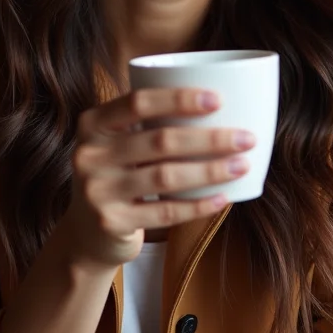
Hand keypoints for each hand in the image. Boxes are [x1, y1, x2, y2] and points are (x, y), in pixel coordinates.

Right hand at [62, 88, 254, 268]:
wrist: (86, 234)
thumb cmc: (120, 176)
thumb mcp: (119, 144)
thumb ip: (150, 124)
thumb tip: (222, 105)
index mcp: (93, 124)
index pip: (138, 102)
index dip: (179, 99)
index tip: (219, 100)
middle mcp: (89, 154)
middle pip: (160, 140)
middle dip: (210, 138)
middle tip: (247, 138)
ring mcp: (97, 191)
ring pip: (166, 177)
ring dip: (211, 171)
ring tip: (242, 165)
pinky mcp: (111, 223)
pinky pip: (165, 213)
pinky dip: (198, 206)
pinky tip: (224, 198)